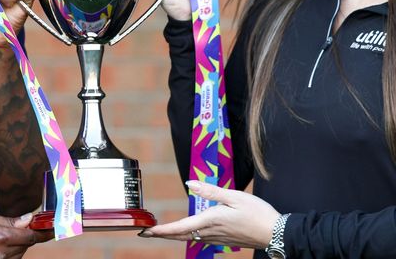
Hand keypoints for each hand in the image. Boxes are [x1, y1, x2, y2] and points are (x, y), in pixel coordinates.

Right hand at [0, 211, 51, 258]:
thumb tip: (29, 220)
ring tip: (1, 236)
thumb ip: (9, 221)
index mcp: (1, 238)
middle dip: (25, 237)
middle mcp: (0, 256)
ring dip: (16, 247)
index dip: (43, 232)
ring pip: (16, 257)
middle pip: (24, 247)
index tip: (51, 228)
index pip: (31, 237)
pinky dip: (6, 255)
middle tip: (21, 227)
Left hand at [139, 181, 280, 248]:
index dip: (161, 230)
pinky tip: (185, 232)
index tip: (146, 231)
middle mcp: (210, 232)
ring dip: (173, 235)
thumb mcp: (234, 196)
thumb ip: (210, 191)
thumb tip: (189, 184)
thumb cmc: (257, 213)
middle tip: (145, 233)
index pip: (179, 227)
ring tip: (160, 231)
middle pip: (180, 235)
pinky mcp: (223, 239)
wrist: (277, 233)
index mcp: (210, 220)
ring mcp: (217, 238)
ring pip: (189, 238)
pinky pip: (199, 239)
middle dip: (162, 234)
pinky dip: (186, 235)